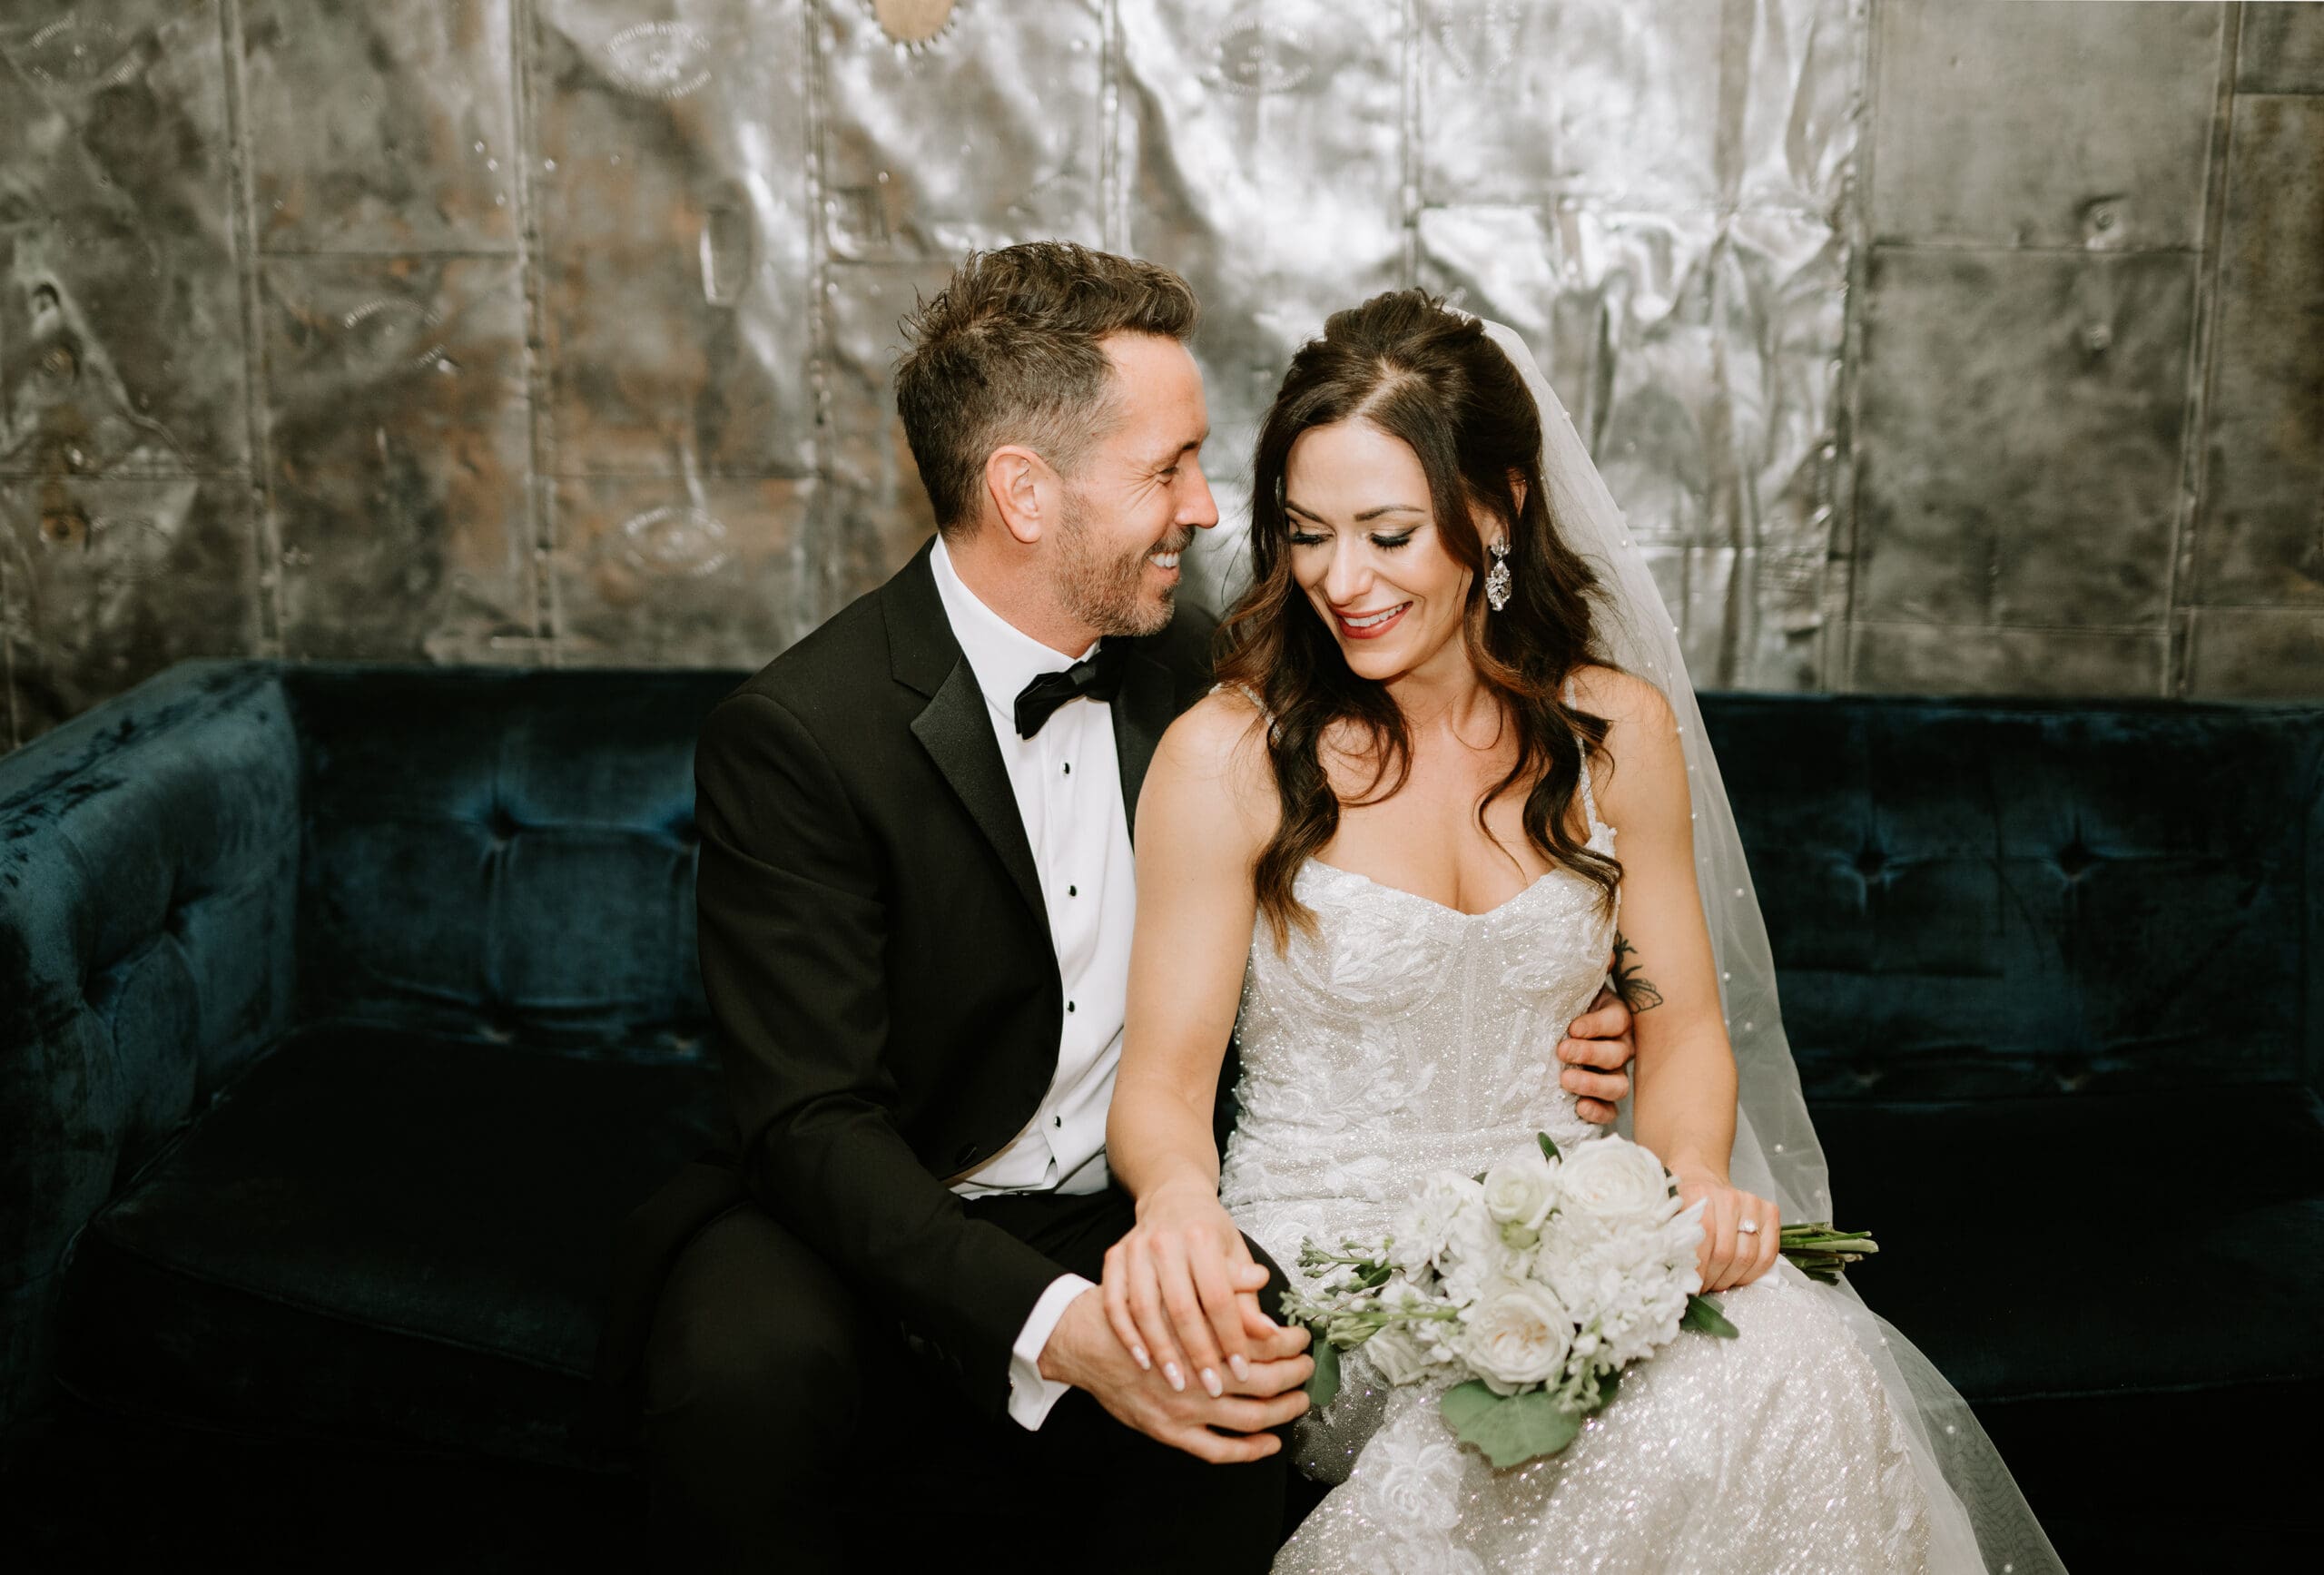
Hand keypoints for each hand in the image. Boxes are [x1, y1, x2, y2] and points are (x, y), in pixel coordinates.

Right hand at [1040, 1287, 1310, 1463]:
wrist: (1086, 1337)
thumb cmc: (1138, 1304)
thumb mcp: (1177, 1278)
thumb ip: (1223, 1279)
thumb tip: (1264, 1281)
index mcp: (1195, 1327)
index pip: (1257, 1339)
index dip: (1287, 1342)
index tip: (1302, 1338)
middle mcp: (1190, 1369)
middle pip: (1258, 1380)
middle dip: (1291, 1375)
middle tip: (1308, 1368)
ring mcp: (1178, 1403)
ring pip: (1244, 1416)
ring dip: (1279, 1412)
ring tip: (1298, 1402)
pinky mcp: (1165, 1428)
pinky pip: (1214, 1449)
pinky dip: (1246, 1450)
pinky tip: (1268, 1443)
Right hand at [1101, 1181, 1283, 1397]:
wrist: (1171, 1198)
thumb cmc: (1210, 1232)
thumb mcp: (1235, 1255)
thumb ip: (1247, 1296)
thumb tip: (1270, 1334)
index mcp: (1201, 1237)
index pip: (1218, 1297)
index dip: (1232, 1337)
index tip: (1243, 1371)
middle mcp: (1165, 1241)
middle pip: (1181, 1308)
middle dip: (1197, 1353)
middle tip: (1212, 1388)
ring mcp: (1134, 1249)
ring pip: (1144, 1310)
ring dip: (1161, 1351)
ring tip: (1177, 1383)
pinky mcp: (1114, 1258)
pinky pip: (1115, 1304)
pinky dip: (1127, 1334)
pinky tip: (1142, 1360)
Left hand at [1559, 973, 1634, 1124]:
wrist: (1553, 1028)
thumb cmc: (1565, 1006)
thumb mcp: (1574, 985)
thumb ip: (1585, 969)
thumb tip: (1605, 952)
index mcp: (1617, 1017)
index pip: (1617, 1021)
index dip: (1597, 1025)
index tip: (1572, 1027)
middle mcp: (1621, 1047)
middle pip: (1617, 1054)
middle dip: (1590, 1053)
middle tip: (1562, 1051)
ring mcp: (1613, 1075)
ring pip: (1618, 1085)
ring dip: (1594, 1084)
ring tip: (1565, 1081)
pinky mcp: (1602, 1099)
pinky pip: (1610, 1111)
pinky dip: (1597, 1111)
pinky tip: (1578, 1107)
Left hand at [1671, 1166, 1780, 1291]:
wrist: (1702, 1179)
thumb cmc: (1685, 1202)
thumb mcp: (1669, 1215)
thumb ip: (1669, 1239)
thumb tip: (1669, 1274)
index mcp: (1699, 1194)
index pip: (1703, 1239)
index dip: (1698, 1269)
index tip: (1689, 1286)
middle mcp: (1728, 1197)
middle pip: (1726, 1252)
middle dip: (1713, 1278)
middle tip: (1703, 1287)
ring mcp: (1752, 1203)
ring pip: (1747, 1256)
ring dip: (1730, 1279)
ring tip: (1717, 1282)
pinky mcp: (1770, 1212)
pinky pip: (1768, 1253)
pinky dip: (1752, 1273)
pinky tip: (1737, 1276)